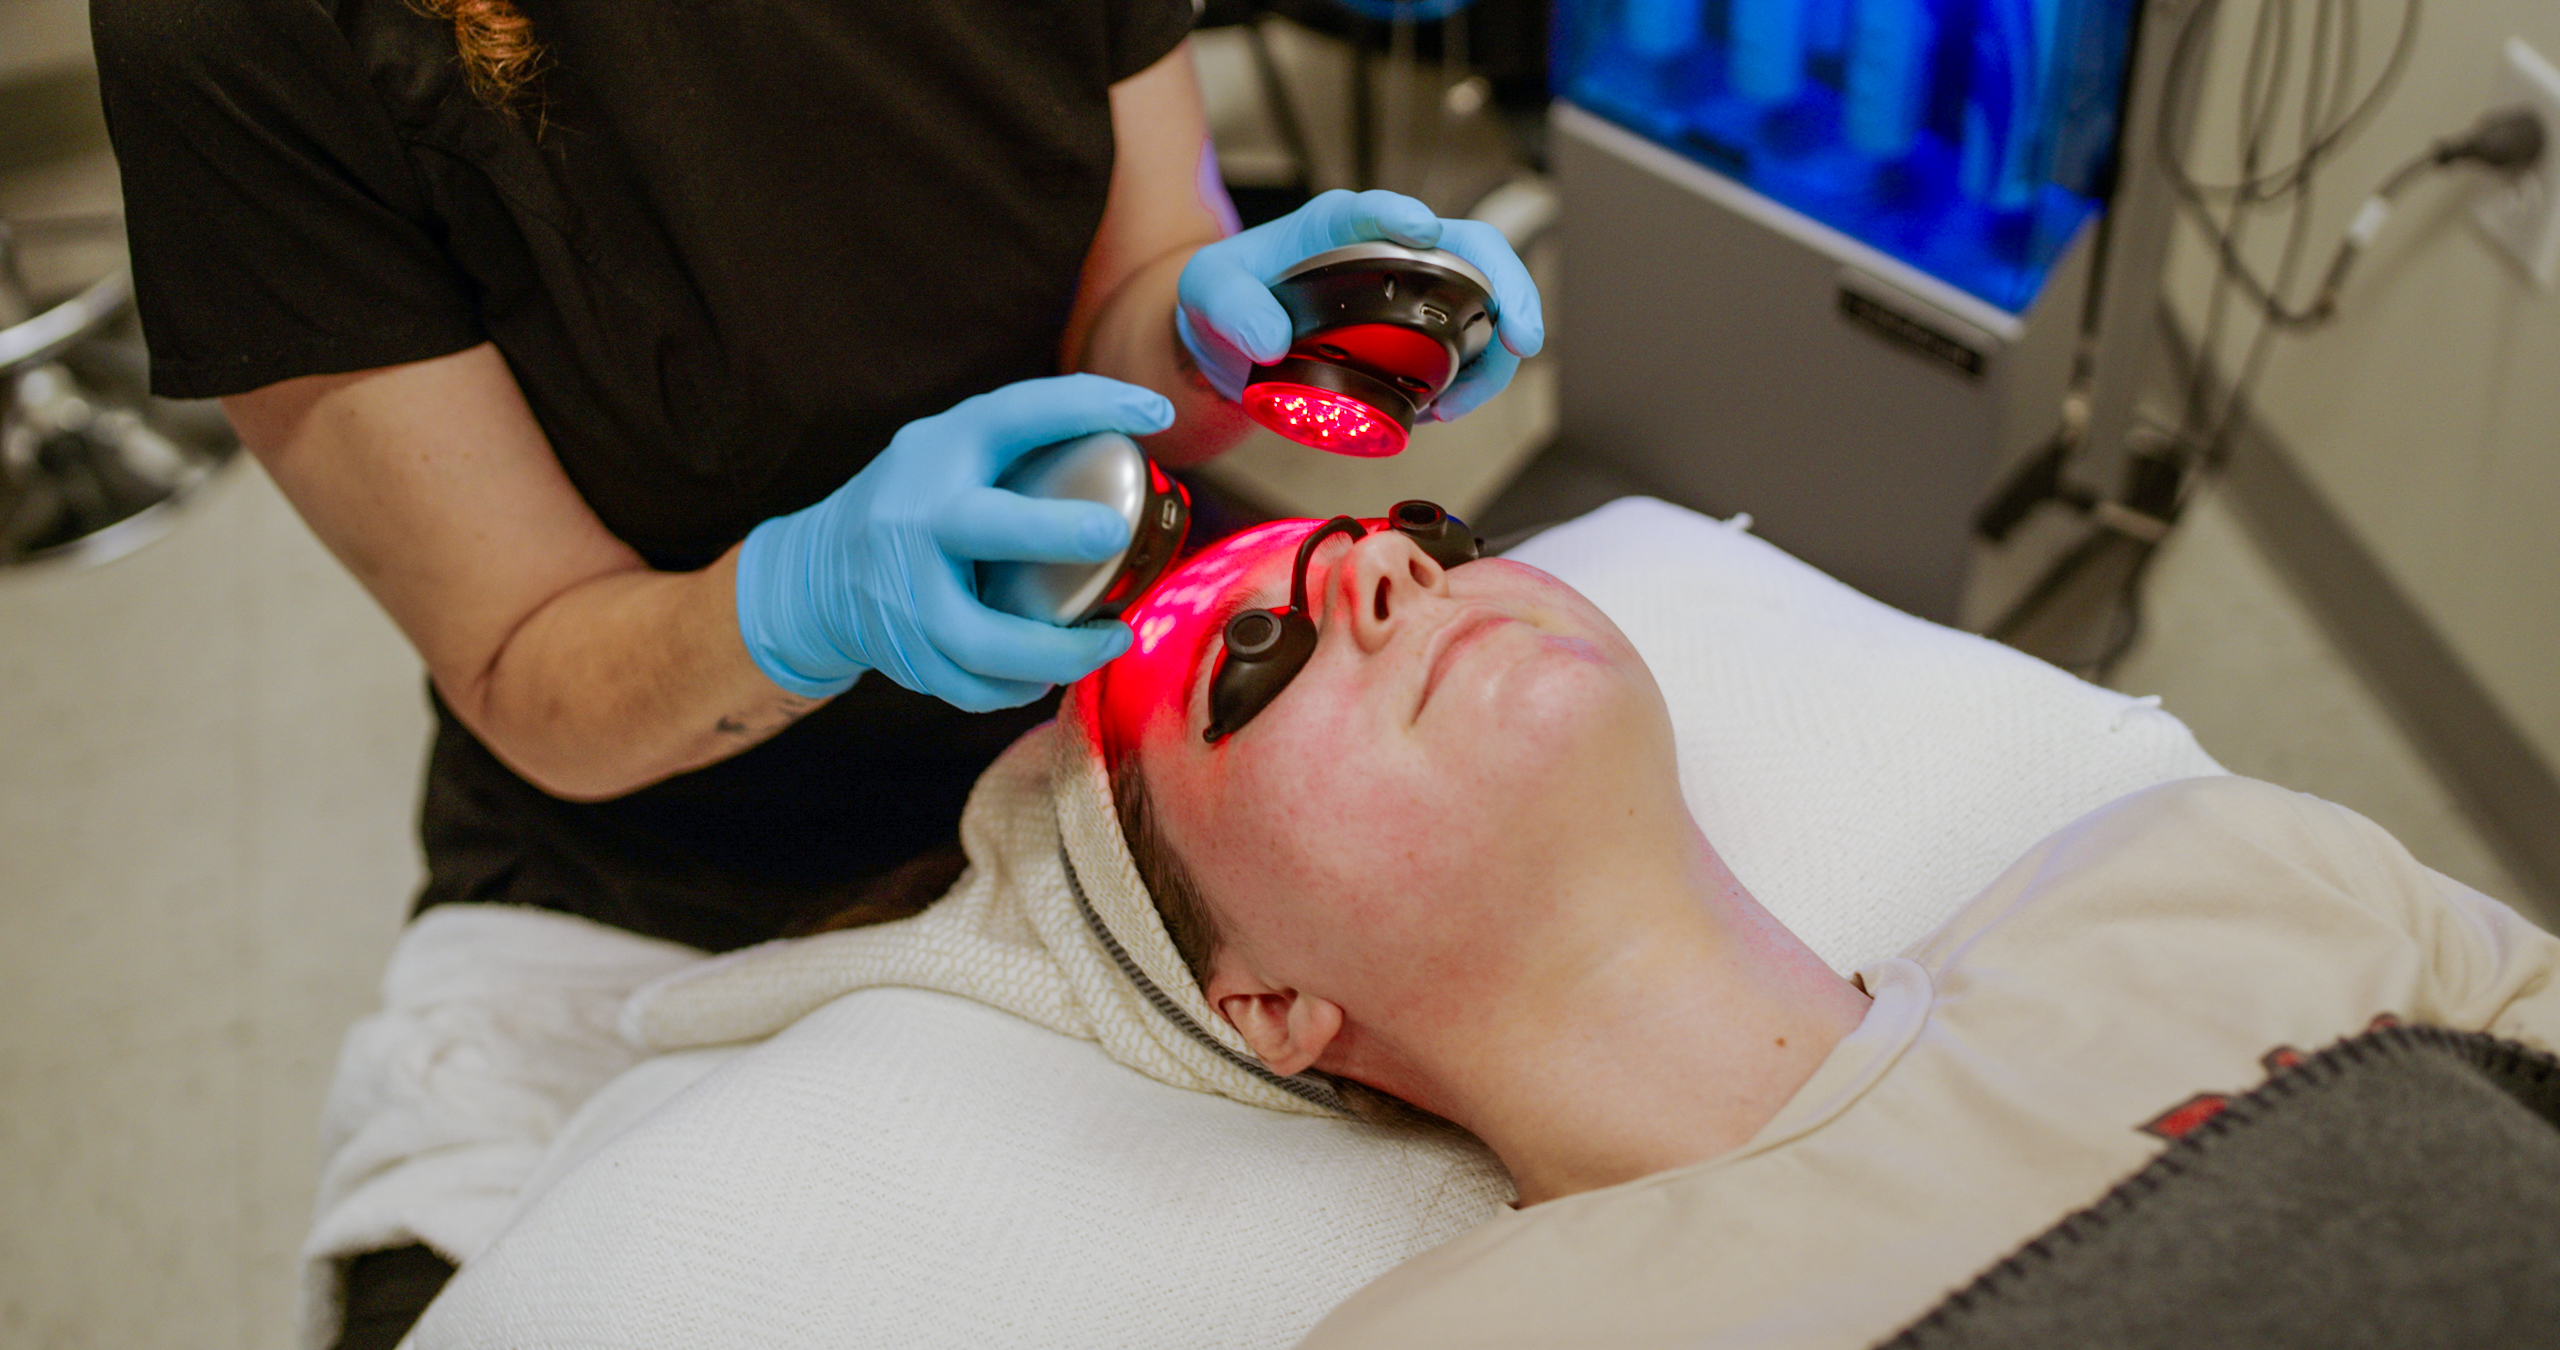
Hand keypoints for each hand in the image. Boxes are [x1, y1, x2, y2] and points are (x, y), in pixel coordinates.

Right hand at [736, 375, 1175, 710]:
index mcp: (940, 454)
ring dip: (1059, 651)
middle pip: (980, 527)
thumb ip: (1024, 441)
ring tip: (1112, 638)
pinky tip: (1050, 672)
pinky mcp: (905, 653)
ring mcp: (904, 594)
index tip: (1156, 414)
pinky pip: (972, 686)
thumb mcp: (953, 450)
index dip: (1087, 404)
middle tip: (1113, 535)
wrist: (818, 571)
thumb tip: (1143, 427)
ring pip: (982, 640)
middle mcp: (916, 520)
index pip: (1013, 415)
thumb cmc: (920, 501)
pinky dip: (1019, 686)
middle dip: (1052, 531)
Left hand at [1175, 189, 1544, 423]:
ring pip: (1484, 301)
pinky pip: (1466, 345)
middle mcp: (1387, 248)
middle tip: (1522, 337)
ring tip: (1458, 403)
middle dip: (1509, 286)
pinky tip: (1445, 409)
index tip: (1422, 230)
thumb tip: (1269, 337)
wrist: (1233, 332)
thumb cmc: (1227, 296)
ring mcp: (1413, 287)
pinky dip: (1471, 379)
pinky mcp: (1420, 327)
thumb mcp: (1209, 293)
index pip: (1371, 211)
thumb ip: (1232, 308)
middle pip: (1469, 247)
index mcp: (1333, 227)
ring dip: (1493, 354)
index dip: (1399, 216)